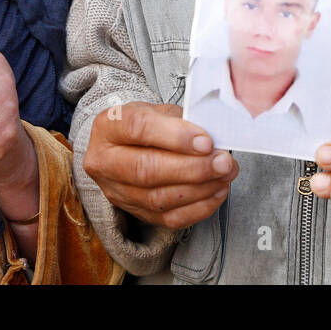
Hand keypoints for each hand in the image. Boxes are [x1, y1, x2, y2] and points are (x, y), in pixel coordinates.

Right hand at [83, 102, 237, 229]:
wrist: (125, 148)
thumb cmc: (145, 125)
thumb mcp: (157, 110)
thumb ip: (181, 120)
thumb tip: (212, 136)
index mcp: (108, 126)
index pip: (138, 129)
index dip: (175, 136)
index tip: (206, 141)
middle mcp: (105, 161)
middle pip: (146, 170)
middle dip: (192, 168)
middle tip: (223, 162)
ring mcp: (117, 191)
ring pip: (159, 198)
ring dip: (200, 188)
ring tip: (225, 175)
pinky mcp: (135, 212)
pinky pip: (169, 218)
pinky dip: (199, 208)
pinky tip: (217, 192)